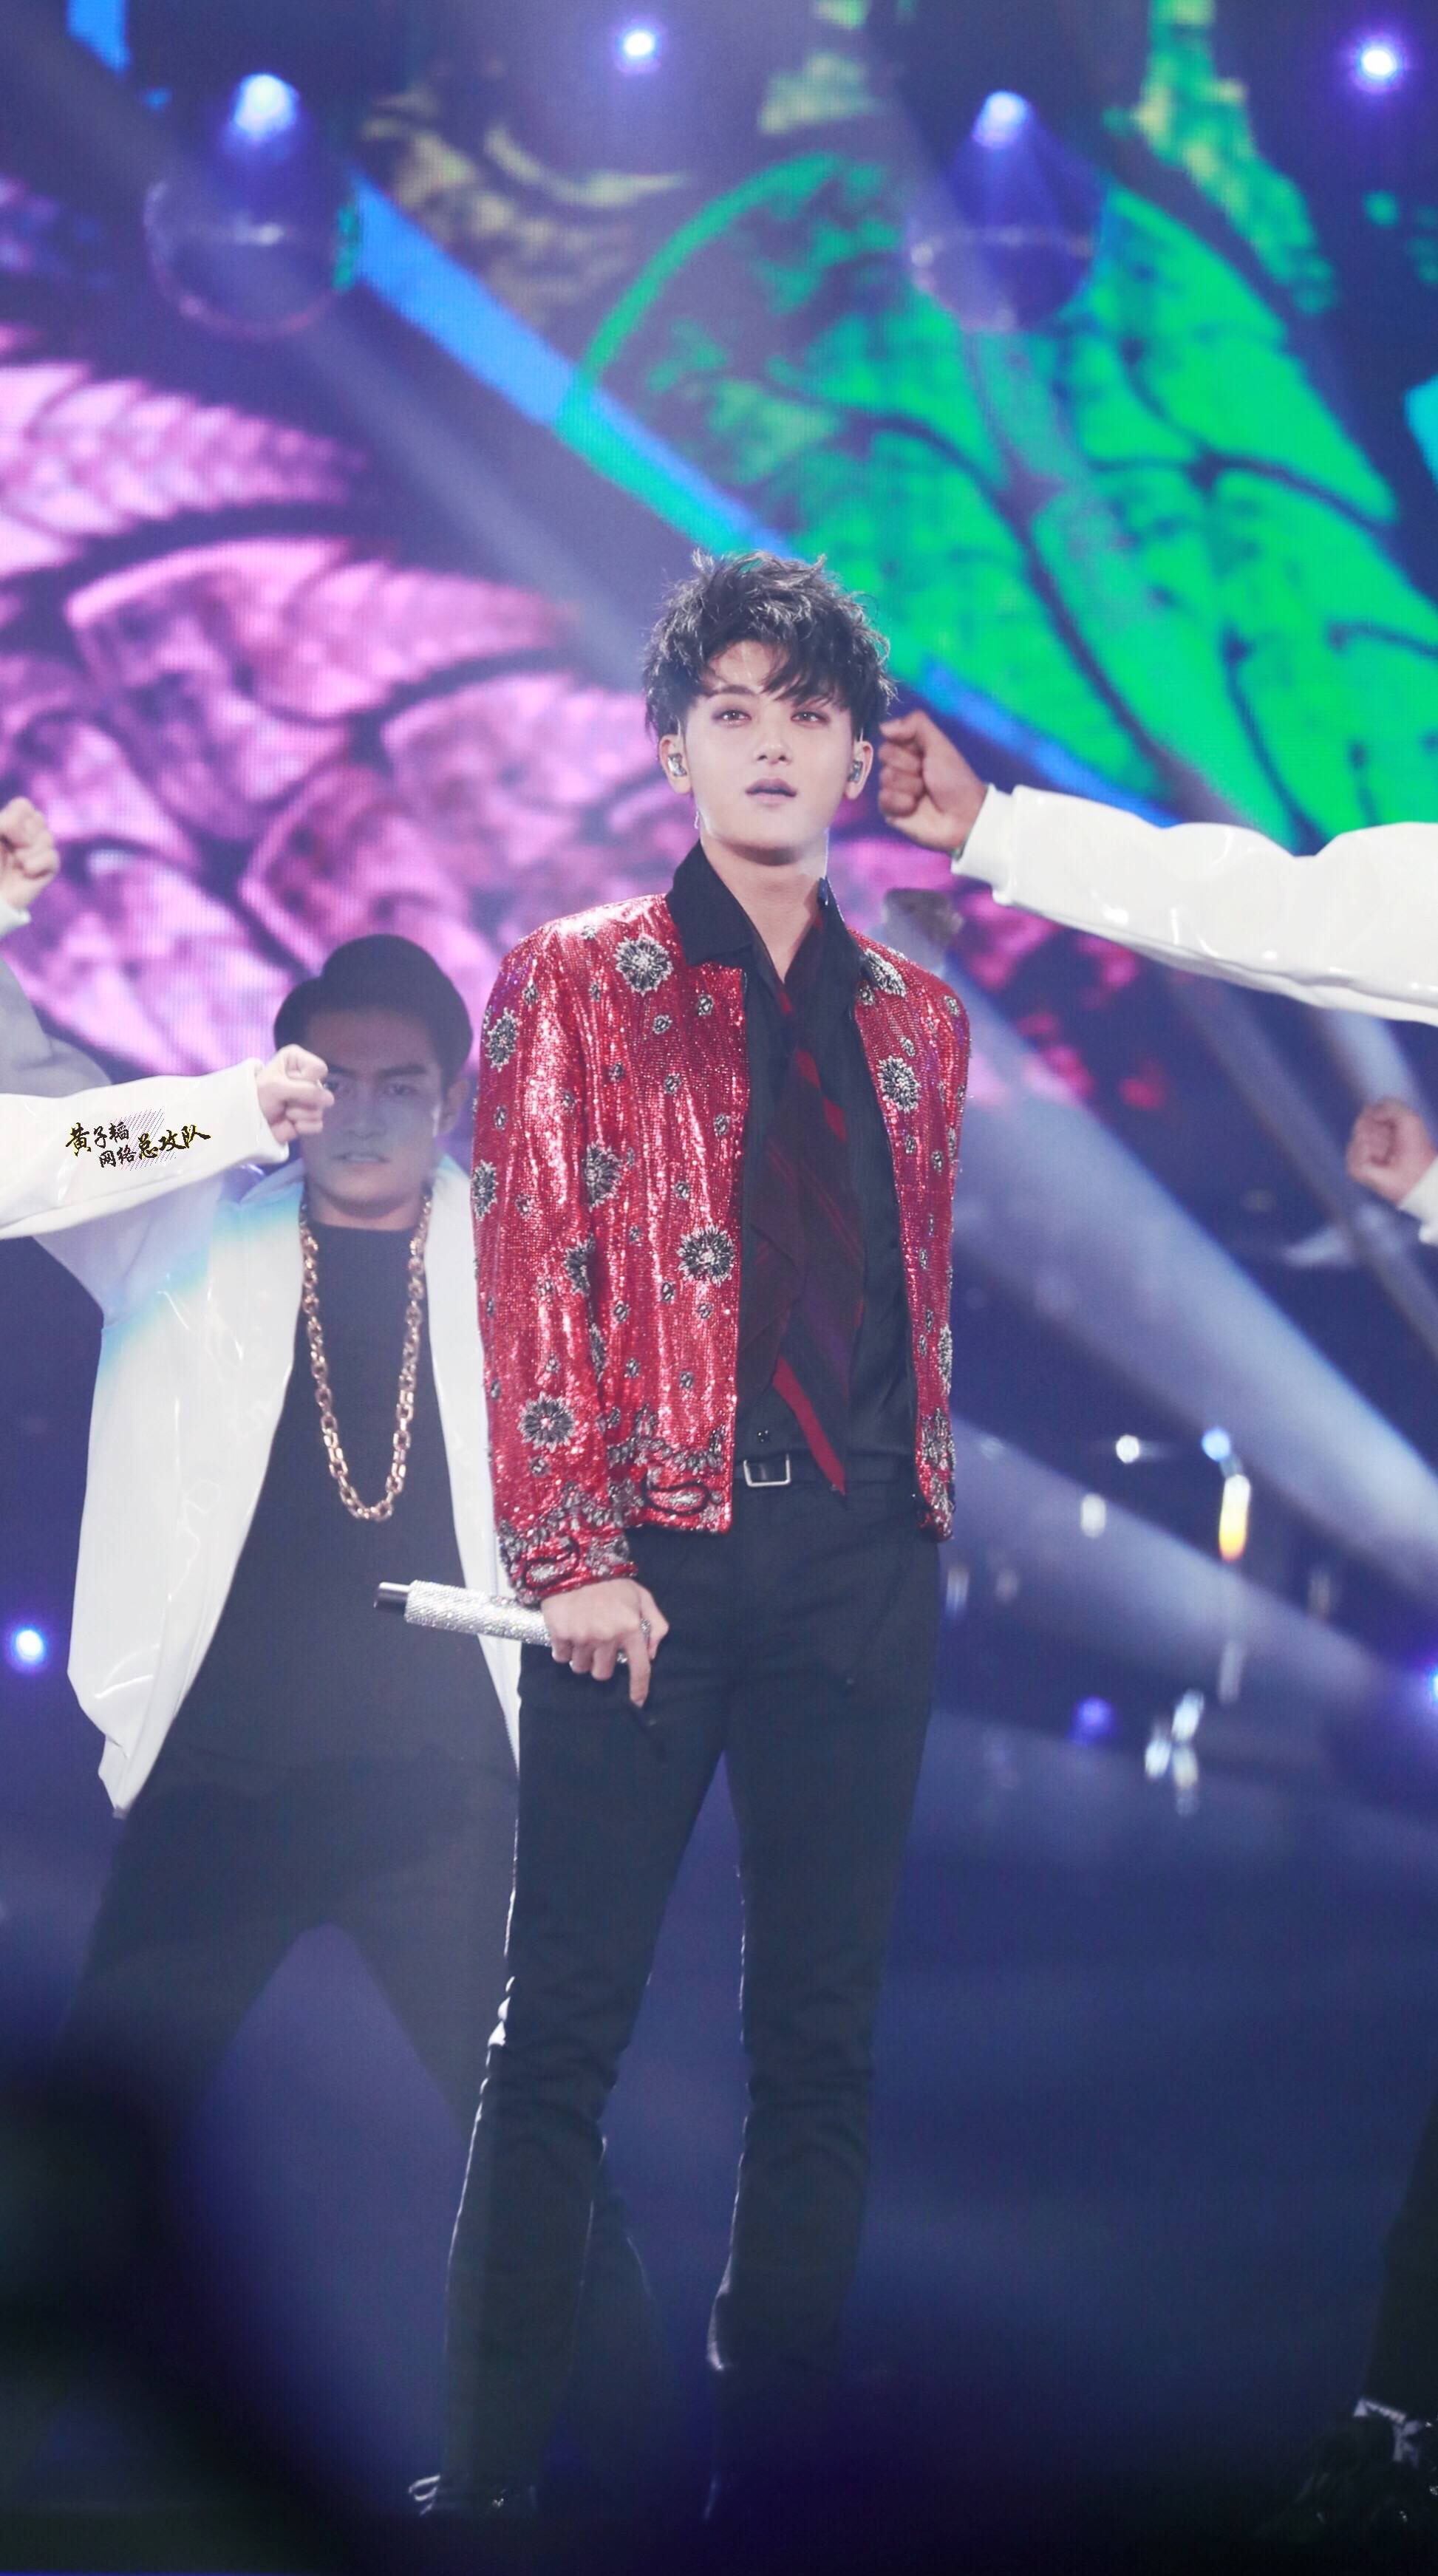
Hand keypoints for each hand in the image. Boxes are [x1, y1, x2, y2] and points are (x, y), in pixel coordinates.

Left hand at [0, 797, 60, 914]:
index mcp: (12, 823)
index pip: (24, 805)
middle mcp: (28, 835)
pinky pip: (52, 857)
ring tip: (16, 864)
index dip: (13, 819)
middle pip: (39, 819)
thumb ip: (8, 822)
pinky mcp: (49, 869)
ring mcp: (40, 851)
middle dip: (20, 836)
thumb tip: (30, 840)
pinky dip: (36, 865)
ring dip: (25, 853)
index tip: (2, 835)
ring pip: (47, 838)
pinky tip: (25, 873)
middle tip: (9, 851)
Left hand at [256, 1045, 332, 1141]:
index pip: (319, 1069)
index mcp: (299, 1061)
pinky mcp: (311, 1118)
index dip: (305, 1079)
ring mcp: (311, 1099)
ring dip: (298, 1113)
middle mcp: (308, 1078)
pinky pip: (318, 1124)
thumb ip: (304, 1090)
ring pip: (319, 1110)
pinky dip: (303, 1126)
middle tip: (282, 1099)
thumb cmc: (258, 1094)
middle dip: (299, 1099)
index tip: (286, 1081)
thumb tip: (330, 1100)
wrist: (249, 1120)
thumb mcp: (277, 1086)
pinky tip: (291, 1123)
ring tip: (284, 1111)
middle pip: (320, 1091)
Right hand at [543, 1578, 668, 1708]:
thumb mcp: (642, 1597)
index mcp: (630, 1628)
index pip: (639, 1667)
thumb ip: (655, 1624)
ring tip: (582, 1639)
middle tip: (599, 1648)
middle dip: (601, 1665)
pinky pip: (561, 1657)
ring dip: (582, 1658)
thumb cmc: (612, 1582)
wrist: (575, 1563)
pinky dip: (563, 1650)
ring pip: (581, 1667)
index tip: (637, 1701)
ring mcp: (582, 1637)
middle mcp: (607, 1637)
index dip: (639, 1688)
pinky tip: (567, 1635)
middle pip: (602, 1673)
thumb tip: (652, 1653)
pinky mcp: (560, 1634)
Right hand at [877, 712, 987, 851]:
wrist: (962, 815)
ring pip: (885, 778)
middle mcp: (899, 767)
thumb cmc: (954, 778)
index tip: (924, 756)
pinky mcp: (889, 810)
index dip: (907, 747)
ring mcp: (893, 789)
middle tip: (926, 776)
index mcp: (910, 750)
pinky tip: (914, 807)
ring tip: (924, 794)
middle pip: (884, 756)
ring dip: (910, 786)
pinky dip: (902, 803)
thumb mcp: (940, 744)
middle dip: (909, 766)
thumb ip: (915, 724)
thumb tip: (882, 726)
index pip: (890, 739)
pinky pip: (883, 799)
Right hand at [1346, 1097, 1437, 1204]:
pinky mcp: (1356, 1168)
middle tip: (1392, 1144)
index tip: (1394, 1129)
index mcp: (1375, 1127)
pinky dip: (1372, 1153)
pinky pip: (1358, 1150)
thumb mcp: (1408, 1118)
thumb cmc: (1416, 1147)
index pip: (1367, 1112)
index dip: (1382, 1117)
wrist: (1420, 1174)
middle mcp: (1364, 1140)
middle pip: (1361, 1123)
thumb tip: (1367, 1111)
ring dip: (1378, 1144)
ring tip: (1388, 1155)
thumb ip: (1388, 1105)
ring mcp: (1358, 1155)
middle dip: (1380, 1131)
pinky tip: (1381, 1161)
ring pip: (1359, 1137)